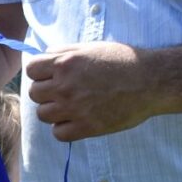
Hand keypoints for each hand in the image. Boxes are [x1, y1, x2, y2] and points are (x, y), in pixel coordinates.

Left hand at [24, 40, 159, 141]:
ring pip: (43, 115)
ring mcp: (75, 108)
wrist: (150, 81)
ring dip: (54, 111)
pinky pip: (58, 134)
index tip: (52, 75)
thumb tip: (45, 57)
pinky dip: (64, 128)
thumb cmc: (123, 61)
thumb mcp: (91, 47)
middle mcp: (65, 86)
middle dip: (47, 92)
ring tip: (71, 107)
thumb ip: (64, 52)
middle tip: (65, 92)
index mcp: (65, 63)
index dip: (40, 72)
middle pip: (35, 94)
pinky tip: (77, 120)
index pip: (31, 69)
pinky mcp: (86, 127)